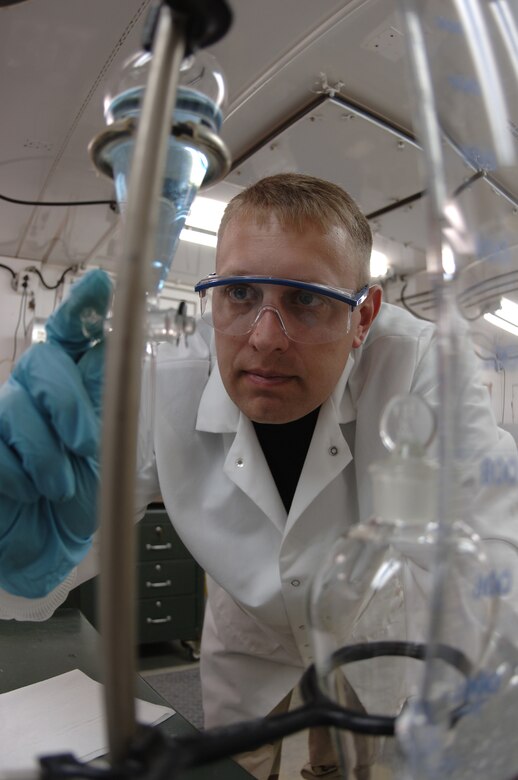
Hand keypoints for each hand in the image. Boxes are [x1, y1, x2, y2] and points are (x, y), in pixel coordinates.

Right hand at [0, 270, 111, 597]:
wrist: (45, 548)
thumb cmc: (76, 501)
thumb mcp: (106, 455)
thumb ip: (104, 407)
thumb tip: (110, 358)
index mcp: (72, 389)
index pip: (72, 337)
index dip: (82, 307)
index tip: (100, 284)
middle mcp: (35, 393)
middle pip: (44, 363)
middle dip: (68, 405)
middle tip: (85, 447)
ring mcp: (3, 415)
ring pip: (16, 403)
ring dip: (45, 452)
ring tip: (57, 485)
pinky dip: (17, 472)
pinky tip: (25, 491)